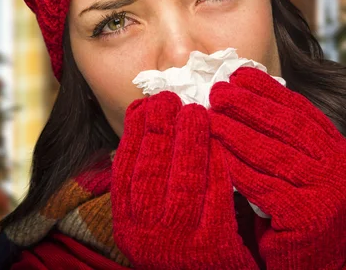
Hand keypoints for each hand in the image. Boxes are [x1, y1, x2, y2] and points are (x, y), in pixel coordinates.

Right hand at [111, 91, 257, 269]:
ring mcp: (179, 241)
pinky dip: (217, 165)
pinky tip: (221, 142)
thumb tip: (146, 123)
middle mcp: (146, 234)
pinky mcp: (213, 246)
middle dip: (159, 128)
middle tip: (170, 98)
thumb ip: (146, 181)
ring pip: (183, 180)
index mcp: (127, 224)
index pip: (125, 169)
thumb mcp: (150, 219)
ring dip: (188, 140)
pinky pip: (216, 196)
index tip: (145, 104)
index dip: (134, 132)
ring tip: (196, 112)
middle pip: (151, 170)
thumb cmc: (177, 244)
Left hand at [208, 67, 345, 269]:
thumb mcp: (296, 166)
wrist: (313, 259)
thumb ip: (280, 136)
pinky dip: (236, 167)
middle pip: (287, 126)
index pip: (300, 110)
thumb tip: (242, 94)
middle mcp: (339, 165)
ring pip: (273, 154)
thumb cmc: (294, 206)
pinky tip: (216, 153)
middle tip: (218, 91)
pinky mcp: (308, 216)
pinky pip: (263, 186)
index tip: (239, 73)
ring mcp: (328, 191)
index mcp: (336, 147)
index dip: (268, 90)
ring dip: (237, 133)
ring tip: (209, 117)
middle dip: (249, 105)